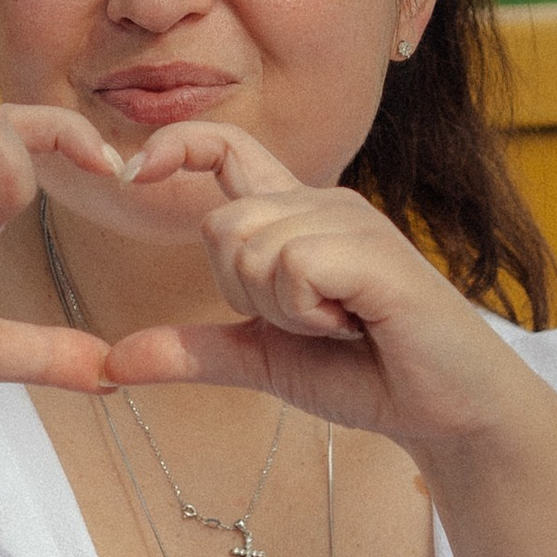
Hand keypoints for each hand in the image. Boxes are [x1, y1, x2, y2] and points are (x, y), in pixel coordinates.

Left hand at [97, 122, 532, 465]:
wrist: (445, 409)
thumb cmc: (365, 372)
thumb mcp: (262, 359)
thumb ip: (193, 351)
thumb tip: (111, 361)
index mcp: (295, 216)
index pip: (226, 148)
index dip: (176, 146)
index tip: (130, 172)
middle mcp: (322, 204)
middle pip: (220, 227)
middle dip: (243, 293)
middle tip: (307, 321)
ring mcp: (351, 222)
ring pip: (251, 248)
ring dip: (281, 309)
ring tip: (337, 323)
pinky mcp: (374, 252)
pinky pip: (293, 267)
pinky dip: (309, 312)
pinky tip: (353, 323)